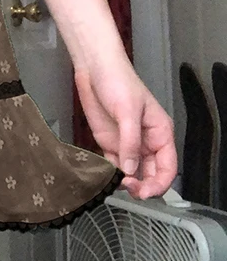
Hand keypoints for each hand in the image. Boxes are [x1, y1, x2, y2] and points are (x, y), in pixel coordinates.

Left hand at [75, 58, 176, 199]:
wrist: (93, 68)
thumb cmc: (117, 80)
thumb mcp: (127, 110)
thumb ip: (130, 141)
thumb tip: (131, 169)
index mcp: (160, 133)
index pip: (168, 168)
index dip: (160, 183)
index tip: (146, 192)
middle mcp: (146, 141)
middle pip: (151, 174)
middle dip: (143, 186)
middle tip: (129, 189)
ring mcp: (127, 143)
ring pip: (133, 173)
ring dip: (127, 182)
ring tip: (117, 183)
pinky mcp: (109, 142)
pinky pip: (114, 164)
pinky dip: (112, 173)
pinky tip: (106, 176)